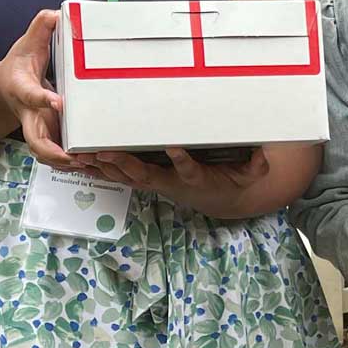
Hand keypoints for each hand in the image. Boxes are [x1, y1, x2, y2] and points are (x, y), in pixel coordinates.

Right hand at [0, 10, 91, 173]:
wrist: (5, 87)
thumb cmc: (19, 65)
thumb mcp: (26, 43)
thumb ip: (40, 28)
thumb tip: (54, 13)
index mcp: (21, 89)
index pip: (30, 95)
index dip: (42, 99)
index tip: (57, 102)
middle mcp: (28, 113)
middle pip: (35, 140)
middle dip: (53, 151)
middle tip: (76, 155)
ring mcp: (37, 127)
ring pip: (46, 153)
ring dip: (65, 162)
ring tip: (90, 163)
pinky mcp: (48, 134)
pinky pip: (57, 154)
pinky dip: (71, 162)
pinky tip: (92, 164)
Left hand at [80, 147, 270, 215]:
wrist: (220, 201)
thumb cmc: (232, 181)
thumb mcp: (249, 174)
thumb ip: (257, 164)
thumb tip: (266, 152)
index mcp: (195, 178)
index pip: (189, 169)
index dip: (182, 160)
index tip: (175, 147)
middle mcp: (171, 183)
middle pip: (145, 174)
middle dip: (125, 164)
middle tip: (105, 152)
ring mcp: (157, 183)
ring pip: (127, 176)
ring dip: (105, 168)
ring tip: (83, 156)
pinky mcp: (148, 180)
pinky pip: (121, 176)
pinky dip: (102, 171)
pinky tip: (81, 164)